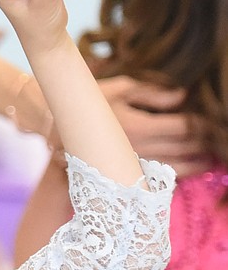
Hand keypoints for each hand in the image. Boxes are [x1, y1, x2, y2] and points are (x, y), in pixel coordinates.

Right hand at [91, 77, 210, 176]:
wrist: (57, 128)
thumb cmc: (90, 102)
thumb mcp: (121, 88)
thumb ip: (153, 93)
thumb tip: (182, 96)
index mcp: (139, 126)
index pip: (183, 127)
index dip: (200, 124)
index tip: (207, 121)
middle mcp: (138, 149)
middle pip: (185, 148)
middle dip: (203, 143)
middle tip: (215, 139)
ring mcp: (132, 165)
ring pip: (176, 169)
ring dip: (196, 164)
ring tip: (209, 160)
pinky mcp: (126, 175)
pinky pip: (158, 180)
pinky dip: (176, 175)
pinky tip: (186, 170)